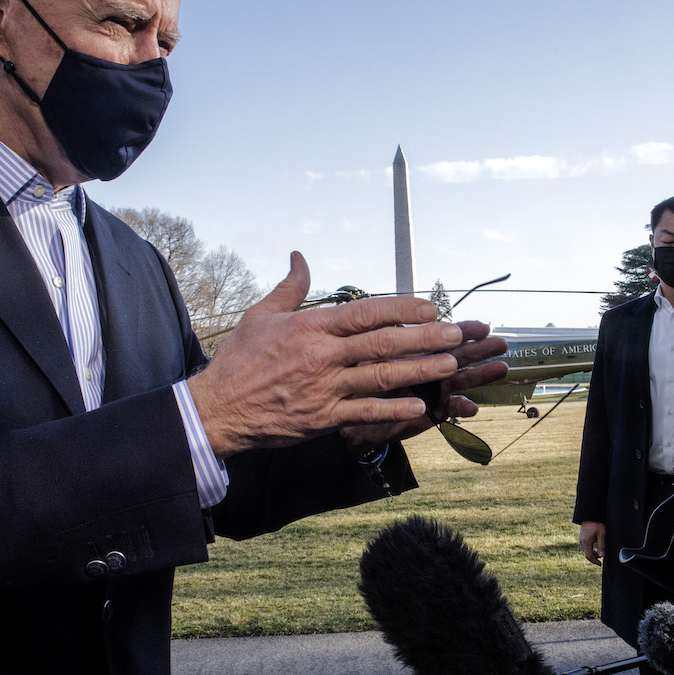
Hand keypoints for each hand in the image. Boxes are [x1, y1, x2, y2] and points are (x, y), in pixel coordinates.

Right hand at [189, 252, 479, 456]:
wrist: (217, 410)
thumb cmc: (239, 361)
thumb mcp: (260, 315)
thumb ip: (290, 286)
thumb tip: (300, 255)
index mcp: (309, 327)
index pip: (364, 312)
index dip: (400, 308)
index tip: (428, 306)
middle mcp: (321, 356)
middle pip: (381, 343)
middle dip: (423, 337)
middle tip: (456, 333)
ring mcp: (324, 389)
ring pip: (381, 377)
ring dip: (419, 370)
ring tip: (449, 364)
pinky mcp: (323, 418)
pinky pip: (366, 413)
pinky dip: (394, 409)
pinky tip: (421, 405)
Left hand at [340, 320, 508, 450]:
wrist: (353, 412)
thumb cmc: (362, 377)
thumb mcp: (372, 353)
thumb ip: (388, 339)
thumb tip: (400, 322)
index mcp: (419, 350)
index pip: (444, 336)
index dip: (464, 331)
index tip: (482, 326)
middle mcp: (430, 368)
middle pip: (460, 355)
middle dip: (481, 349)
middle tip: (501, 343)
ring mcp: (433, 390)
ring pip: (461, 380)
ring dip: (481, 375)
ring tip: (501, 368)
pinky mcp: (431, 412)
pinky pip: (448, 410)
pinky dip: (460, 409)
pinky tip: (472, 408)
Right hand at [579, 521, 605, 565]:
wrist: (590, 514)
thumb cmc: (597, 524)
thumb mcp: (601, 535)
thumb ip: (601, 546)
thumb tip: (602, 556)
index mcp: (586, 542)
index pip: (589, 556)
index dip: (594, 561)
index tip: (600, 564)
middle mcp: (582, 541)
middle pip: (587, 554)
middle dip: (594, 557)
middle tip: (602, 556)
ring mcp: (581, 539)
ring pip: (586, 550)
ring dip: (593, 552)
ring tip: (600, 551)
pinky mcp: (582, 537)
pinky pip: (585, 546)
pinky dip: (590, 548)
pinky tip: (596, 545)